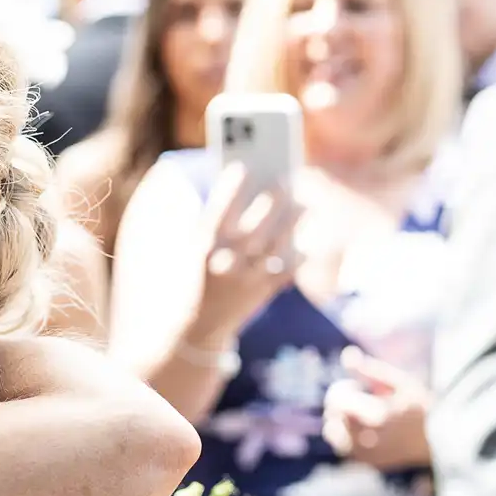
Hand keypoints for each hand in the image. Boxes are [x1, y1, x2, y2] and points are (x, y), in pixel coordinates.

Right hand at [194, 163, 302, 341]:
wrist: (193, 329)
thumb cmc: (194, 279)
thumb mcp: (192, 252)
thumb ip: (214, 225)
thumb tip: (247, 193)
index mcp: (203, 247)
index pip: (220, 209)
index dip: (232, 187)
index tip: (244, 166)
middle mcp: (226, 261)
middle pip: (258, 223)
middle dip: (273, 199)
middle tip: (285, 181)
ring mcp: (246, 278)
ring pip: (278, 243)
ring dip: (293, 222)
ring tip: (302, 206)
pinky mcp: (261, 293)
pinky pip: (287, 270)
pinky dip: (297, 257)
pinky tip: (304, 246)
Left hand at [322, 347, 431, 471]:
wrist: (444, 440)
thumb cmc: (423, 405)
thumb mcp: (401, 382)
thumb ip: (370, 370)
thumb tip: (346, 354)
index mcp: (378, 415)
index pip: (337, 400)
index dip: (342, 389)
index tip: (357, 387)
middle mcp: (370, 439)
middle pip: (333, 417)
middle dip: (338, 405)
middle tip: (355, 400)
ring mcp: (370, 455)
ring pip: (334, 435)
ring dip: (339, 422)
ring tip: (359, 415)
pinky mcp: (371, 464)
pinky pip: (345, 450)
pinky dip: (347, 438)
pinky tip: (365, 430)